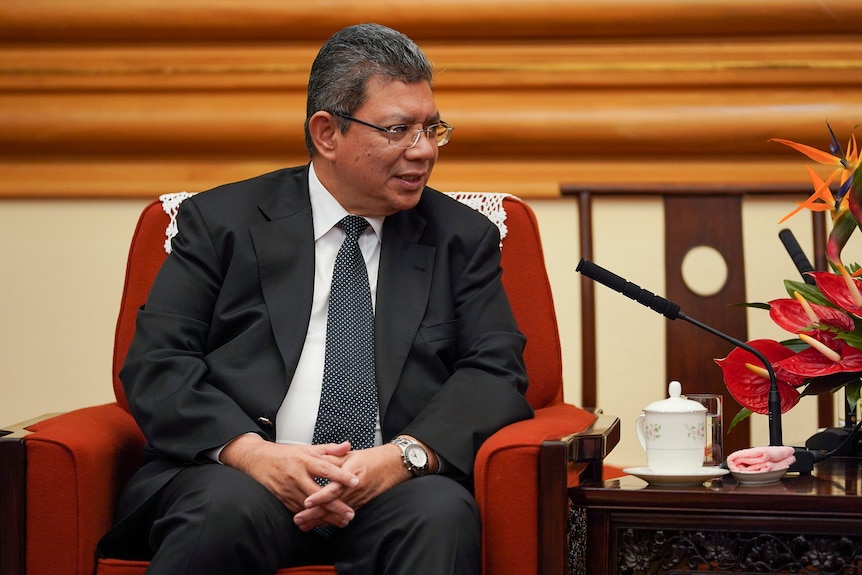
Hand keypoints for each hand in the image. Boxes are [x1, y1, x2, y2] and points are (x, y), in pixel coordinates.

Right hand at [219, 434, 358, 522]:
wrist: (256, 459)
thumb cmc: (284, 454)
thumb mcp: (307, 448)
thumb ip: (329, 449)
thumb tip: (347, 446)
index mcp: (304, 460)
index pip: (326, 468)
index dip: (341, 475)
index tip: (355, 482)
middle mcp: (296, 475)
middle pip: (318, 493)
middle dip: (335, 505)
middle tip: (350, 514)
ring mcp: (288, 489)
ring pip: (309, 506)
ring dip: (325, 516)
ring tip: (341, 522)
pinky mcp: (282, 499)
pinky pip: (298, 511)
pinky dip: (311, 518)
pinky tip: (322, 523)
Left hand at [294, 442, 409, 530]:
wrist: (392, 466)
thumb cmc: (372, 459)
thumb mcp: (350, 454)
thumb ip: (332, 457)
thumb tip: (314, 457)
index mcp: (351, 475)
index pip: (334, 489)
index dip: (320, 497)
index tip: (307, 502)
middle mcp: (354, 490)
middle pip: (332, 505)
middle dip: (314, 514)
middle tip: (298, 519)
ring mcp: (357, 499)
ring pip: (336, 513)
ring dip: (319, 520)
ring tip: (304, 525)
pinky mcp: (359, 504)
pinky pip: (343, 514)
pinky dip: (330, 521)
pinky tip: (319, 525)